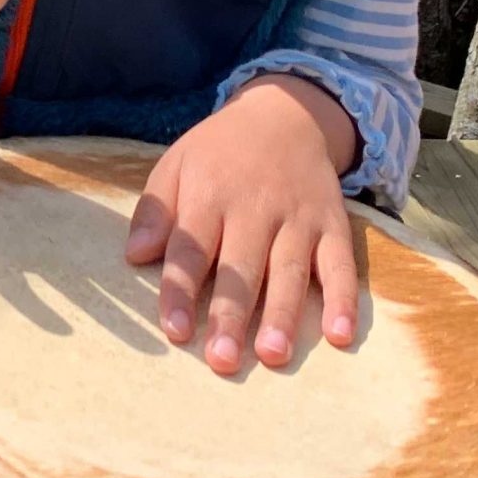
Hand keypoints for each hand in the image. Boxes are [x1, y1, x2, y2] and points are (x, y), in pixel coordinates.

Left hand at [123, 75, 364, 374]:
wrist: (286, 115)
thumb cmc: (220, 153)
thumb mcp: (176, 165)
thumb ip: (156, 211)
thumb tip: (134, 255)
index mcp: (210, 194)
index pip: (191, 250)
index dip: (181, 291)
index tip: (174, 331)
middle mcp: (256, 208)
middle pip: (242, 268)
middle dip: (231, 315)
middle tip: (222, 361)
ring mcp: (299, 217)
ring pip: (291, 270)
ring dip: (283, 315)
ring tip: (273, 356)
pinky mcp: (334, 225)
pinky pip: (342, 265)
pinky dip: (344, 300)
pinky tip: (339, 336)